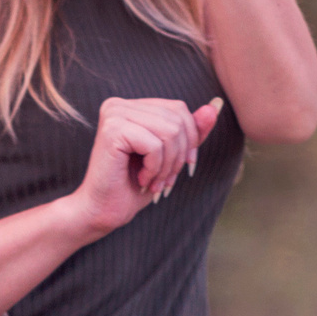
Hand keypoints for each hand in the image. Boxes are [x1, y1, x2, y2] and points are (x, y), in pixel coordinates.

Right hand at [69, 95, 223, 236]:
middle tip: (164, 180)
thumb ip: (191, 132)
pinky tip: (141, 179)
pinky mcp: (112, 130)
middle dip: (179, 156)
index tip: (180, 167)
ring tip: (154, 181)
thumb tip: (214, 106)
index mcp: (131, 106)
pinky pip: (156, 145)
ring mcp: (114, 114)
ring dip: (168, 165)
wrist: (102, 211)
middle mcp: (119, 104)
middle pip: (177, 120)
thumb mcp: (171, 156)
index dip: (189, 140)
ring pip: (170, 133)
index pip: (179, 109)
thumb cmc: (133, 185)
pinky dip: (155, 169)